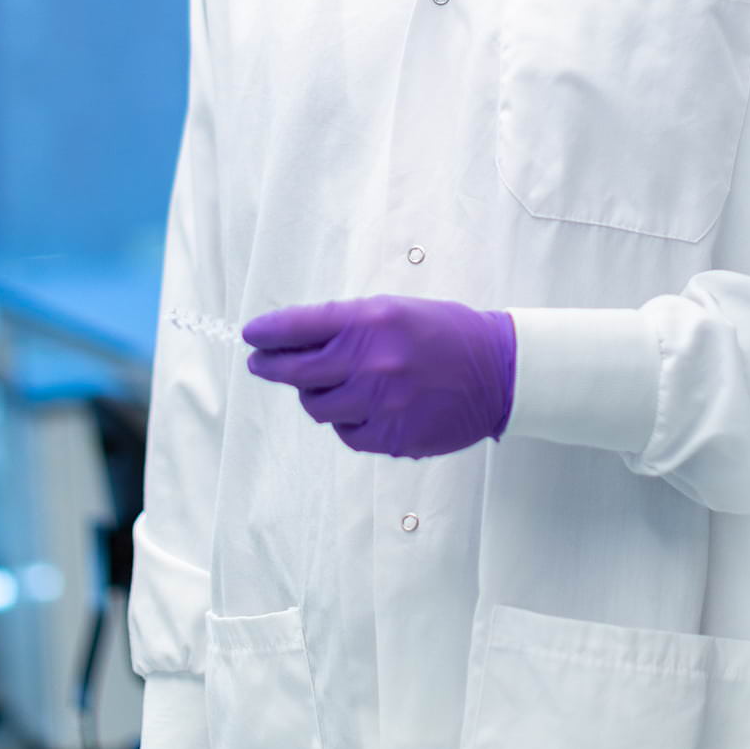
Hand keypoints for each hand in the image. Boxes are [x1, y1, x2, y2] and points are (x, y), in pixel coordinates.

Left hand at [242, 295, 515, 458]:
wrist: (498, 371)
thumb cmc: (443, 334)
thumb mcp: (394, 310)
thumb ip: (346, 323)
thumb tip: (292, 337)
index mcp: (371, 321)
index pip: (299, 326)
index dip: (267, 331)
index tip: (251, 334)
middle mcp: (373, 362)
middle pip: (296, 372)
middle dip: (270, 366)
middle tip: (259, 363)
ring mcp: (382, 404)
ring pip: (318, 407)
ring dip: (315, 394)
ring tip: (330, 384)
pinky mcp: (393, 438)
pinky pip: (347, 433)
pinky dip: (347, 420)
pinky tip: (363, 406)